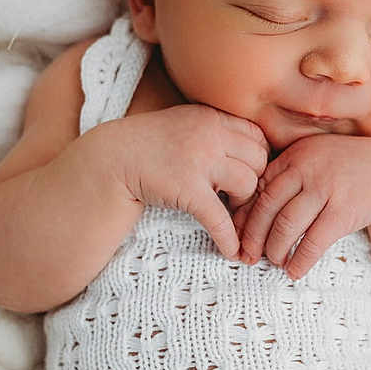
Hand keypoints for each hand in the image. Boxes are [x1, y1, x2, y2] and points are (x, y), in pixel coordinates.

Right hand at [104, 105, 268, 257]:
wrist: (111, 160)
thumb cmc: (151, 145)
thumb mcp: (187, 123)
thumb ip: (217, 130)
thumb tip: (256, 149)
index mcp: (211, 117)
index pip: (258, 137)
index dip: (259, 158)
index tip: (250, 172)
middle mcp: (208, 134)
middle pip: (259, 160)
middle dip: (255, 180)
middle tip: (238, 194)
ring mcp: (198, 162)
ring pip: (247, 185)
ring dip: (242, 203)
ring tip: (227, 209)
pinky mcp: (187, 190)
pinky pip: (220, 218)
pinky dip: (229, 238)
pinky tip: (232, 251)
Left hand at [233, 135, 370, 278]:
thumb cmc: (345, 169)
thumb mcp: (313, 159)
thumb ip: (286, 177)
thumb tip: (248, 214)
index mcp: (293, 156)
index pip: (257, 190)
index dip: (243, 218)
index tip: (236, 237)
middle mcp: (306, 169)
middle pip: (267, 210)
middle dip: (253, 238)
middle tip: (249, 257)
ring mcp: (325, 189)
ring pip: (286, 226)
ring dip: (276, 250)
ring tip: (275, 262)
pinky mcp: (343, 211)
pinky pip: (313, 242)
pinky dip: (300, 260)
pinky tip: (294, 270)